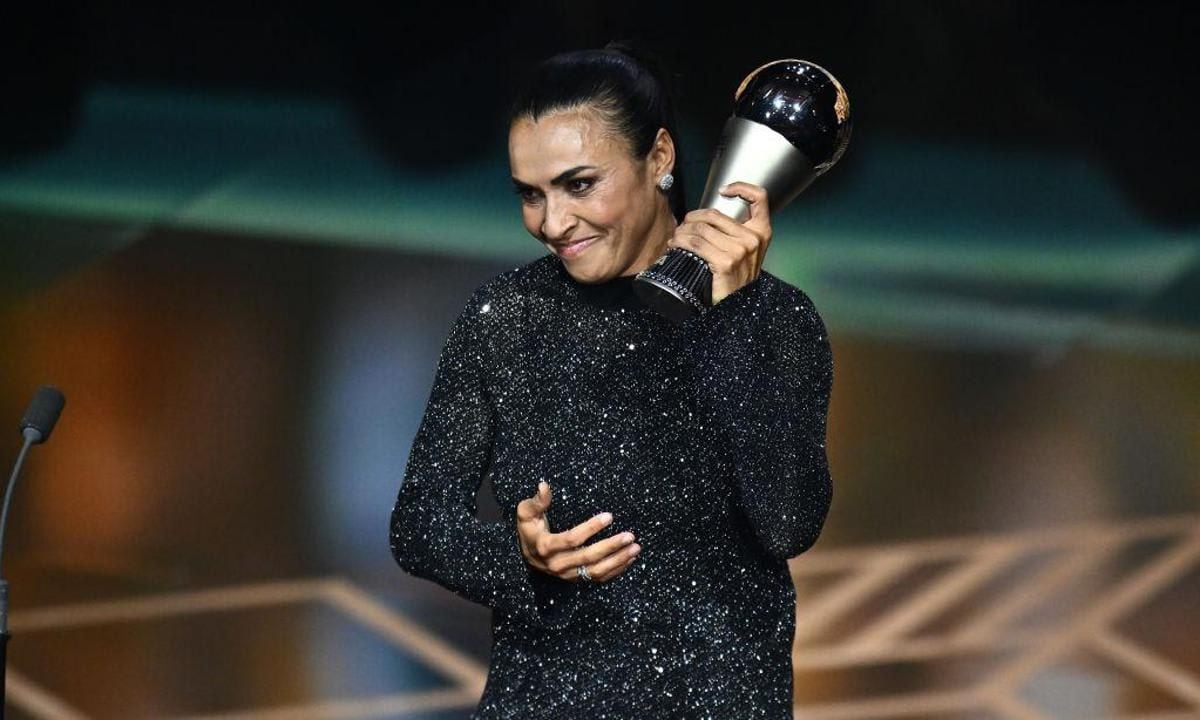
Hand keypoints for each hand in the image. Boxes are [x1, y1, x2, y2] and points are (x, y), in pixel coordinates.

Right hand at [516, 482, 640, 581]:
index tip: (609, 516)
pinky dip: (616, 570)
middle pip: (588, 557)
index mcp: (545, 547)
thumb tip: (543, 485)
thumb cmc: (529, 529)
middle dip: (611, 546)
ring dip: (618, 560)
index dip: (591, 528)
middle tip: (630, 535)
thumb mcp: (526, 513)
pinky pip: (598, 578)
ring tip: (635, 548)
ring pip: (596, 571)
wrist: (527, 554)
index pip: (572, 539)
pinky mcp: (576, 578)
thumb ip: (536, 501)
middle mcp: (556, 564)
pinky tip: (629, 559)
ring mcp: (567, 574)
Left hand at [667, 182, 771, 303]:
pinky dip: (680, 242)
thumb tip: (706, 217)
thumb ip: (735, 233)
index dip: (741, 187)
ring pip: (701, 228)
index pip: (759, 198)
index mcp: (762, 232)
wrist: (736, 308)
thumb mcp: (745, 252)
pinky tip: (675, 245)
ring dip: (682, 232)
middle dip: (692, 218)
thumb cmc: (735, 279)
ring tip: (676, 239)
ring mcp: (740, 250)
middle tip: (683, 227)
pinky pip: (695, 243)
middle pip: (714, 214)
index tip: (723, 191)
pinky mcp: (725, 262)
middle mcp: (753, 239)